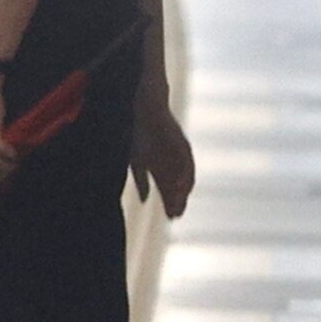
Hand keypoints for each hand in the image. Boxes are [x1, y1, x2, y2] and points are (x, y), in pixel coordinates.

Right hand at [130, 102, 195, 217]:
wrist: (140, 104)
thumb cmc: (134, 128)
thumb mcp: (135, 158)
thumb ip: (141, 179)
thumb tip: (144, 201)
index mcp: (158, 162)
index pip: (166, 186)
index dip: (168, 201)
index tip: (170, 217)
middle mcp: (170, 158)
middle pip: (176, 183)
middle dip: (176, 199)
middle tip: (176, 216)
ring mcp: (176, 150)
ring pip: (183, 174)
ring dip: (182, 189)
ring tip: (180, 203)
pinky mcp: (179, 141)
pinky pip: (185, 160)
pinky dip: (185, 173)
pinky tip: (183, 186)